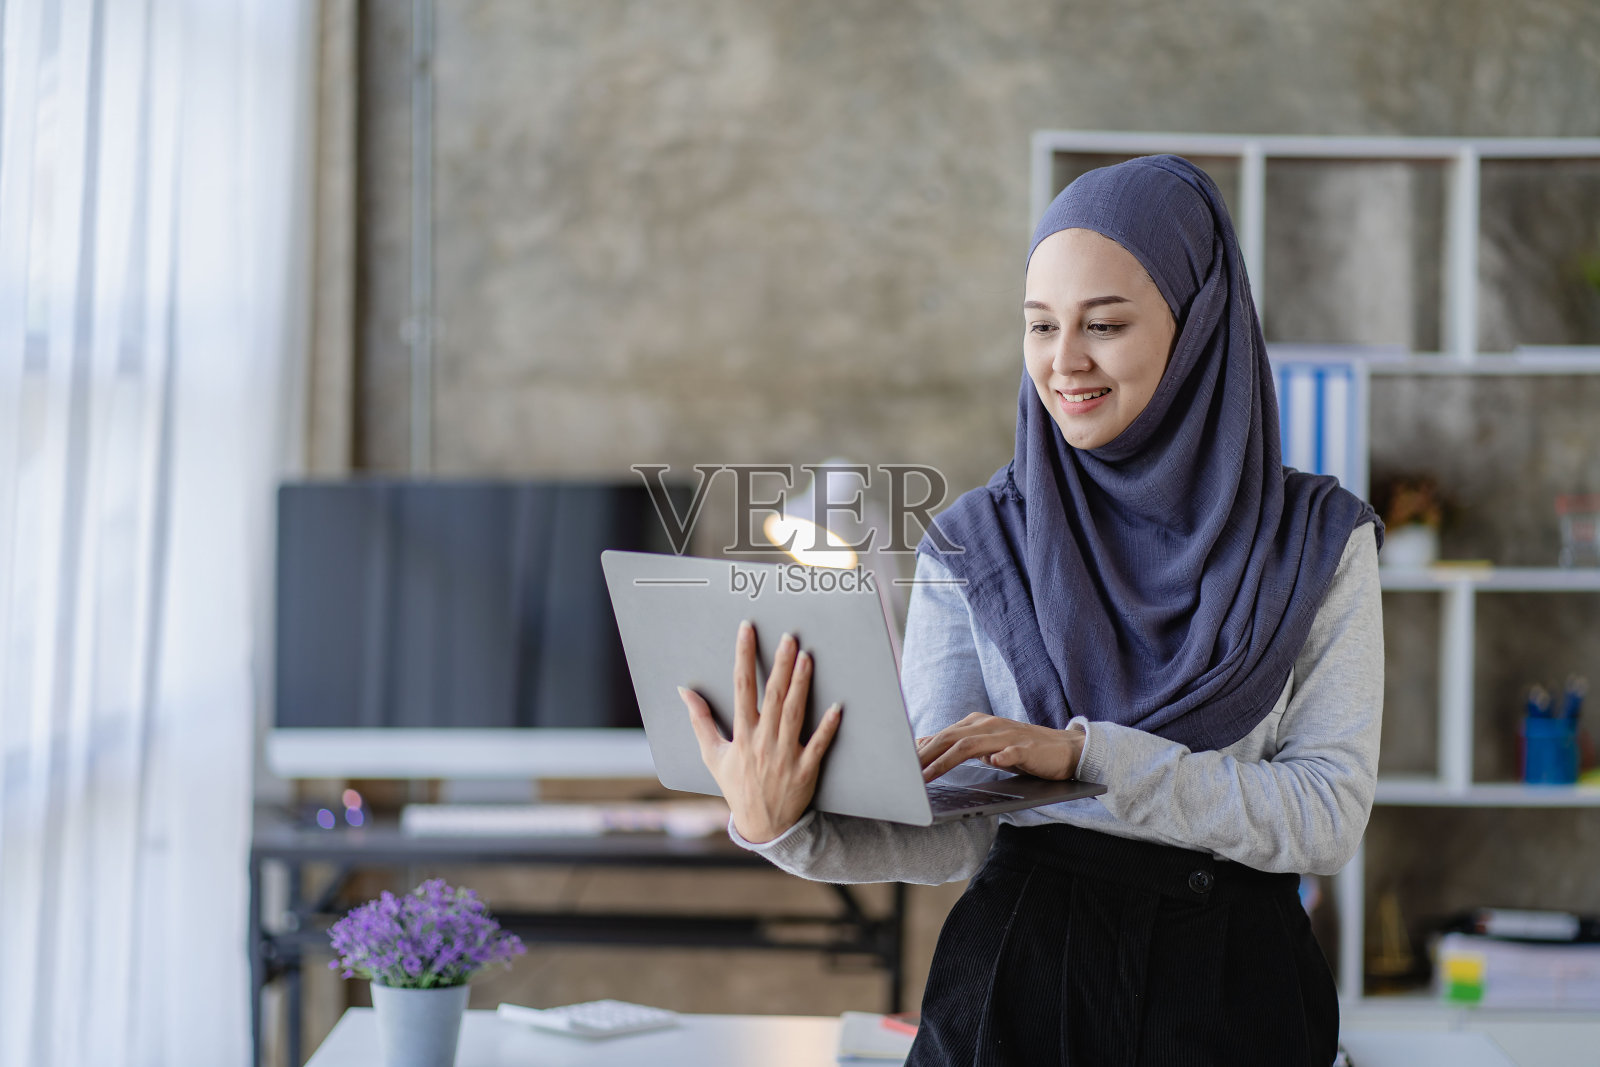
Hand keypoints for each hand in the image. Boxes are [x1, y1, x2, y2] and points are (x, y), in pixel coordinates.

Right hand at [678, 620, 842, 843]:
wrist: (762, 824)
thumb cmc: (737, 786)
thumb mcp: (711, 755)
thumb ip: (700, 721)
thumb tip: (684, 691)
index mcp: (741, 735)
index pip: (741, 687)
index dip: (743, 656)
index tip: (747, 631)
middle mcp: (763, 741)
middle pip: (772, 695)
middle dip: (780, 664)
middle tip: (789, 637)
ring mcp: (786, 755)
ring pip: (794, 713)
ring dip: (801, 684)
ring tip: (807, 657)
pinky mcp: (806, 769)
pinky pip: (818, 744)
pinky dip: (828, 726)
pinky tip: (837, 706)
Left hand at [916, 712, 1085, 782]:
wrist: (1064, 748)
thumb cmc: (1021, 748)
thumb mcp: (985, 745)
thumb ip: (958, 745)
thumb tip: (924, 746)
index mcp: (977, 725)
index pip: (942, 736)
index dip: (920, 751)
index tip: (899, 765)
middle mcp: (989, 726)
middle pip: (950, 738)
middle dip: (925, 756)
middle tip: (906, 774)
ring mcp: (1008, 735)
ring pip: (972, 745)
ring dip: (947, 760)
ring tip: (929, 775)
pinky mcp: (1028, 748)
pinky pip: (1012, 751)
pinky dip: (1002, 756)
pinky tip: (994, 762)